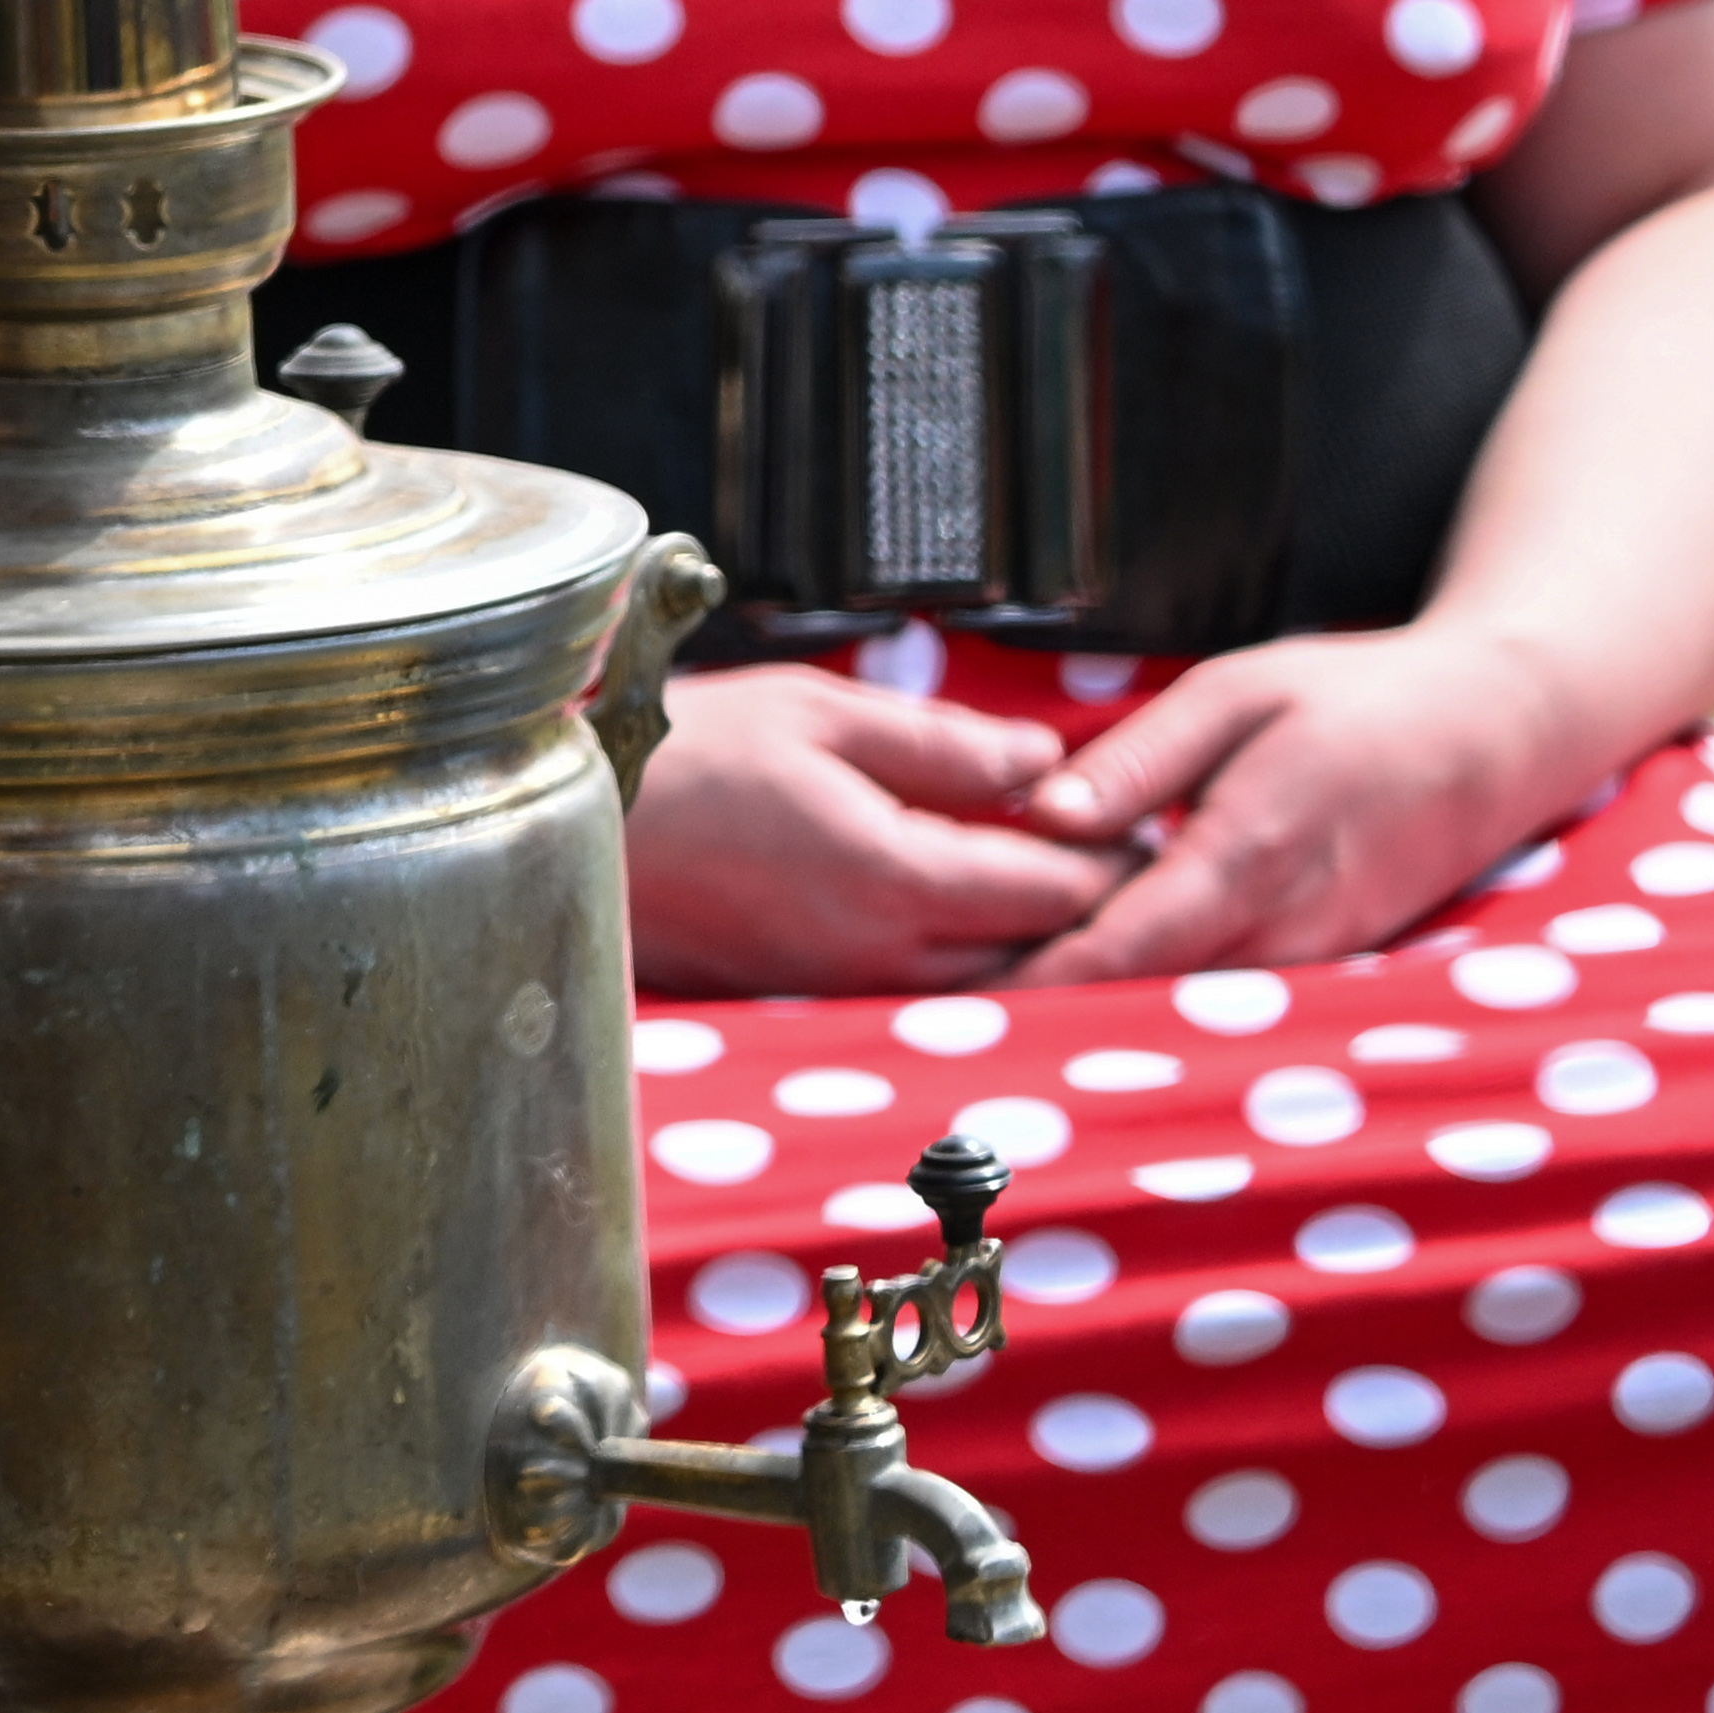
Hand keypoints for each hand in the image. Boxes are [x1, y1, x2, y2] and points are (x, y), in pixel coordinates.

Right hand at [625, 666, 1130, 993]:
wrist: (573, 824)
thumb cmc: (686, 753)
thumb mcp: (819, 712)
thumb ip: (944, 742)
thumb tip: (1043, 758)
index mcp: (894, 876)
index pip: (1054, 889)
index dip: (1112, 859)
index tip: (1140, 824)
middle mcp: (880, 953)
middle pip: (1037, 955)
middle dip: (1089, 912)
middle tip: (1125, 862)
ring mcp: (845, 987)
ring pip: (986, 987)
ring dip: (1033, 946)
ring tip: (1061, 893)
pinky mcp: (812, 1000)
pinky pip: (924, 996)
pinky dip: (970, 965)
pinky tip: (972, 922)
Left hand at [999, 624, 1597, 981]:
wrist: (1505, 731)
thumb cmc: (1359, 697)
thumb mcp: (1237, 691)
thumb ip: (1140, 761)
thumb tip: (1042, 814)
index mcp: (1249, 848)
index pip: (1124, 946)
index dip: (1036, 979)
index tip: (955, 995)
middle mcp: (1286, 923)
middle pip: (1148, 995)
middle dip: (1049, 1006)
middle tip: (944, 1012)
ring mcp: (1317, 953)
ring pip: (1191, 1006)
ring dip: (1101, 1009)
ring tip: (994, 1006)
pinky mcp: (1334, 960)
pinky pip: (1235, 994)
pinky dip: (1166, 996)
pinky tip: (1095, 983)